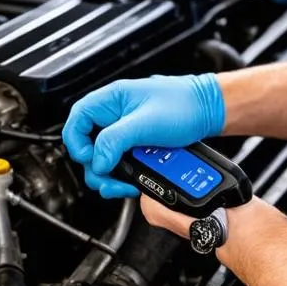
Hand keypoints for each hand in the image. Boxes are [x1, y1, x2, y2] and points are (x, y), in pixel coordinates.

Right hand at [62, 74, 224, 197]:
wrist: (209, 111)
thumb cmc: (183, 105)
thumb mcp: (145, 124)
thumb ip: (116, 141)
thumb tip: (96, 162)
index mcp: (110, 100)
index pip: (77, 121)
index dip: (77, 143)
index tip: (90, 159)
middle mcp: (113, 115)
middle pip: (88, 146)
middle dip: (97, 168)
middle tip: (110, 180)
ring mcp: (124, 131)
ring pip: (103, 158)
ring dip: (110, 176)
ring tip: (124, 185)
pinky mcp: (135, 144)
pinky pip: (120, 162)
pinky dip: (123, 175)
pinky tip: (133, 181)